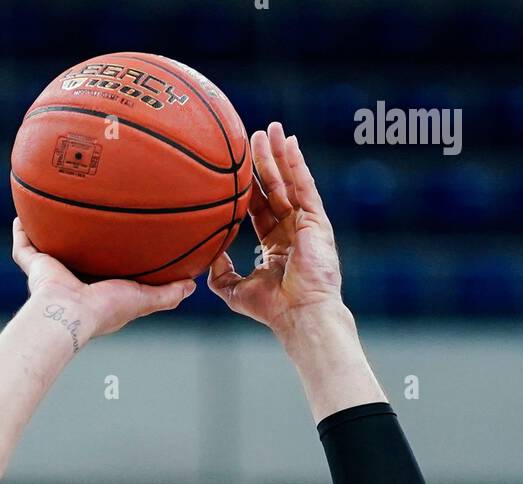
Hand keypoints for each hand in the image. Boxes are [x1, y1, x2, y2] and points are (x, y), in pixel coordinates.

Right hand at [11, 218, 196, 340]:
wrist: (71, 313)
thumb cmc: (106, 309)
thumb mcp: (143, 299)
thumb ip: (167, 294)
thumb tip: (192, 286)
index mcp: (97, 287)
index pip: (105, 267)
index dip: (111, 253)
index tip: (118, 235)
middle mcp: (74, 279)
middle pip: (76, 254)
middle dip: (79, 239)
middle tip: (86, 216)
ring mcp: (52, 273)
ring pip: (49, 248)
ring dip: (49, 231)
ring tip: (51, 208)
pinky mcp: (35, 267)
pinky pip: (24, 246)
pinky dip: (21, 231)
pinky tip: (21, 213)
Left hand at [207, 122, 342, 333]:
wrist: (299, 314)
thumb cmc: (271, 309)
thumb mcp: (233, 289)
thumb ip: (219, 271)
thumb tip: (206, 253)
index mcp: (275, 244)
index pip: (259, 207)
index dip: (248, 186)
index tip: (236, 164)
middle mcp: (291, 230)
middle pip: (274, 188)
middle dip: (264, 161)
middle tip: (252, 135)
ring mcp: (305, 224)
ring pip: (290, 182)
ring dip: (279, 154)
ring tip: (269, 129)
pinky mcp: (317, 222)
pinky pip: (306, 186)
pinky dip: (297, 164)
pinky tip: (289, 143)